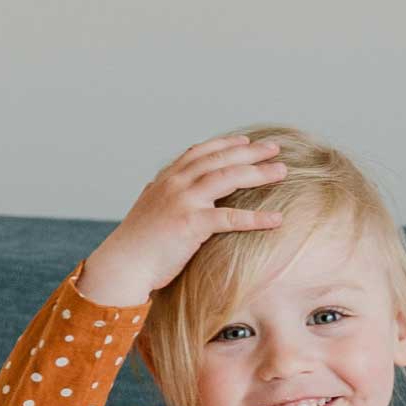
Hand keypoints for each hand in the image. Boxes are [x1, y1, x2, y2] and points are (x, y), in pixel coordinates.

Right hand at [78, 134, 285, 305]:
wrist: (123, 264)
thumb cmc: (139, 245)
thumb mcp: (151, 211)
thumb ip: (164, 198)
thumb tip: (169, 195)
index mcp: (167, 179)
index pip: (200, 152)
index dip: (225, 144)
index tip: (247, 141)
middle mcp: (176, 183)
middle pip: (220, 159)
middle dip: (250, 152)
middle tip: (275, 149)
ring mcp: (183, 201)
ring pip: (228, 178)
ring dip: (258, 173)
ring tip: (282, 172)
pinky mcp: (191, 224)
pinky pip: (231, 218)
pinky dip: (257, 217)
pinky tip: (276, 218)